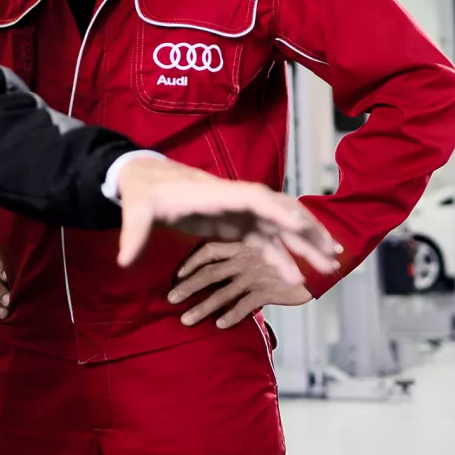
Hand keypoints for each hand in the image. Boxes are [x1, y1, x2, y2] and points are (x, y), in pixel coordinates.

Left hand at [116, 157, 339, 284]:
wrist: (144, 180)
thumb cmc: (142, 194)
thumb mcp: (135, 213)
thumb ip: (132, 236)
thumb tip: (123, 261)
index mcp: (213, 193)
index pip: (252, 196)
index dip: (276, 209)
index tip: (298, 223)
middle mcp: (233, 199)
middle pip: (278, 210)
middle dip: (306, 230)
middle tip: (332, 253)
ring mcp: (237, 211)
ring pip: (279, 227)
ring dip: (304, 243)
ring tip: (330, 264)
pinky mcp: (235, 223)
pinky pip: (266, 239)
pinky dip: (283, 254)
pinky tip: (297, 273)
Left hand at [168, 240, 312, 327]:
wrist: (324, 258)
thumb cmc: (292, 254)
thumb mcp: (266, 247)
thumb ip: (245, 255)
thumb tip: (224, 267)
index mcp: (241, 243)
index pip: (208, 250)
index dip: (190, 262)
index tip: (176, 275)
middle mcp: (245, 258)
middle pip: (208, 274)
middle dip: (187, 287)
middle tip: (170, 300)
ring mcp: (255, 274)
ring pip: (222, 292)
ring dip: (202, 307)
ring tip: (186, 320)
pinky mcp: (269, 289)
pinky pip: (245, 304)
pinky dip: (231, 315)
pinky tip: (220, 325)